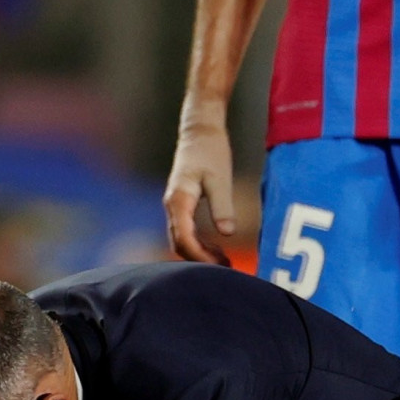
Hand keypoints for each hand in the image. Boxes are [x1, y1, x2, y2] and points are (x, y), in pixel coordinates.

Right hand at [164, 118, 244, 266]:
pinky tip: (217, 248)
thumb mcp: (220, 178)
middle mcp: (172, 205)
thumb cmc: (210, 150)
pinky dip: (199, 243)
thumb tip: (227, 233)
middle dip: (200, 260)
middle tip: (227, 269)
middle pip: (179, 243)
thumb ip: (222, 206)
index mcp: (179, 199)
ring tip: (225, 261)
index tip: (220, 267)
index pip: (184, 238)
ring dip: (200, 253)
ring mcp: (175, 206)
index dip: (200, 257)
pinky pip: (186, 231)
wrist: (200, 130)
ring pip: (181, 239)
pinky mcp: (181, 205)